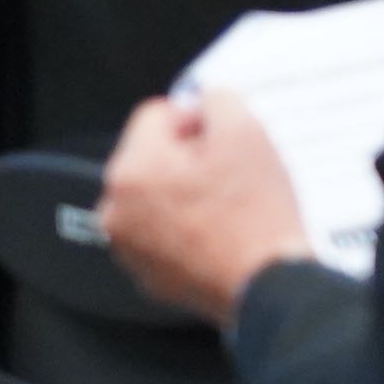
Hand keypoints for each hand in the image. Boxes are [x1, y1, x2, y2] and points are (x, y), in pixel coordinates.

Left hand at [95, 92, 314, 326]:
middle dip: (190, 157)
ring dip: (186, 191)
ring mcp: (128, 245)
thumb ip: (218, 100)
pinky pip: (162, 231)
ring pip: (157, 194)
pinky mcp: (146, 271)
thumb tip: (205, 100)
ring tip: (227, 205)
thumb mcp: (247, 133)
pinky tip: (220, 229)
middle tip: (231, 173)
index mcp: (133, 170)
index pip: (156, 114)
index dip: (196, 118)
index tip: (220, 136)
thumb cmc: (255, 219)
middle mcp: (117, 208)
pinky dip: (186, 225)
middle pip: (152, 156)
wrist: (266, 283)